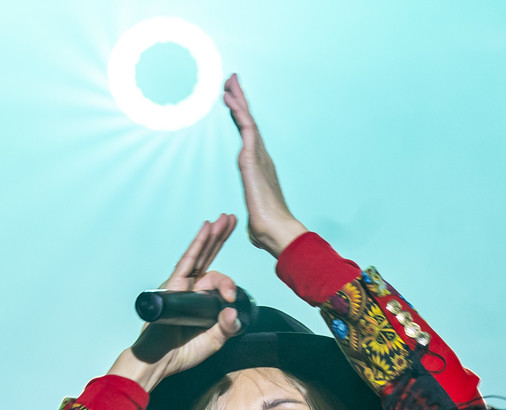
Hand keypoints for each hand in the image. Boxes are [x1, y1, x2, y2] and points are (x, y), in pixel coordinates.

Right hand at [109, 213, 241, 390]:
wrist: (160, 361)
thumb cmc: (181, 353)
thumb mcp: (214, 341)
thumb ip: (227, 327)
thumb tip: (233, 311)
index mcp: (200, 301)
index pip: (217, 281)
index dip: (228, 284)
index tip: (231, 296)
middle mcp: (190, 289)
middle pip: (208, 258)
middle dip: (221, 238)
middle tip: (232, 219)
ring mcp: (181, 285)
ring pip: (200, 255)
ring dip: (213, 236)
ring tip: (224, 219)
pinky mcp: (174, 286)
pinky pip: (188, 261)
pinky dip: (198, 244)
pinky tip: (207, 228)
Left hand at [223, 74, 306, 258]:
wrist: (278, 233)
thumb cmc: (268, 231)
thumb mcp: (256, 219)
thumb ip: (254, 217)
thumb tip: (254, 229)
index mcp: (260, 169)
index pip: (249, 138)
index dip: (242, 118)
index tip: (234, 101)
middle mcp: (261, 158)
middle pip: (249, 122)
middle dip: (241, 100)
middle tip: (232, 80)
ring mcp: (258, 156)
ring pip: (247, 119)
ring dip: (238, 98)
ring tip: (229, 80)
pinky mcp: (253, 158)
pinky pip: (245, 127)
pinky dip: (237, 110)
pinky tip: (228, 96)